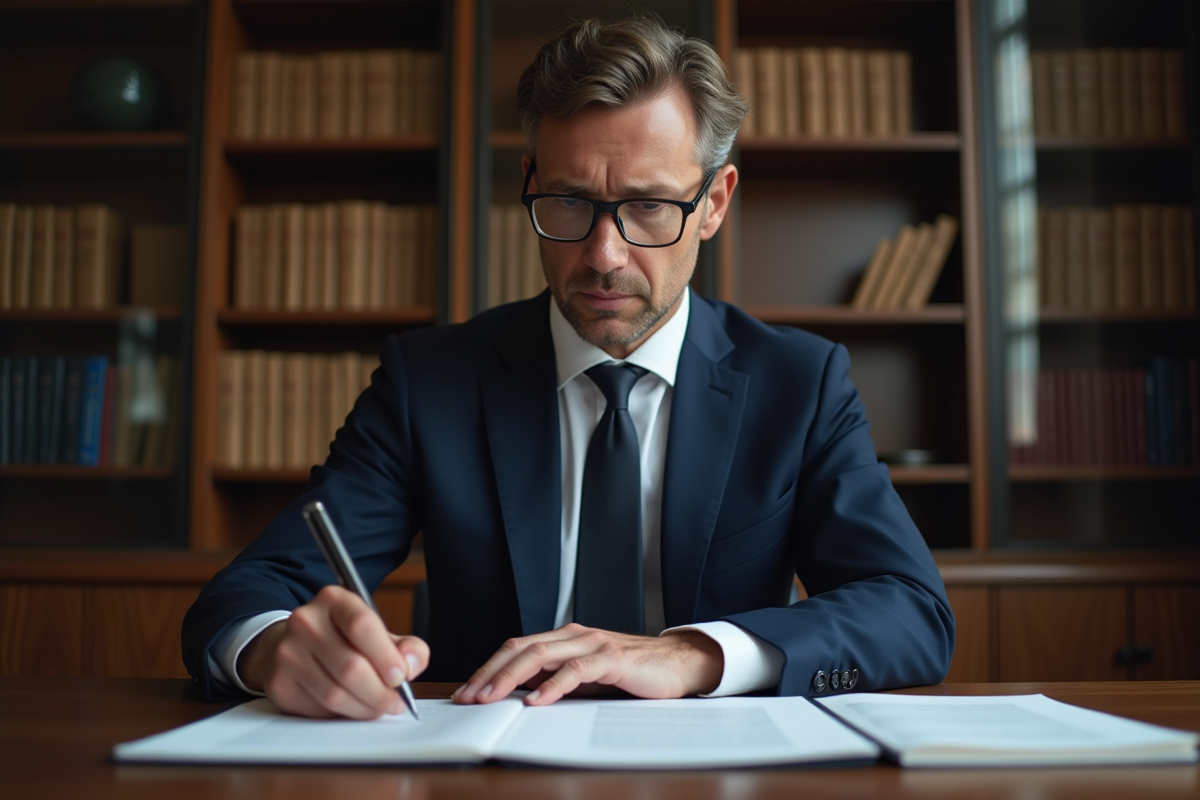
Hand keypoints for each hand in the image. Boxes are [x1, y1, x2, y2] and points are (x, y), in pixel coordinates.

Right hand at [237, 585, 429, 718]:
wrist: (296, 646)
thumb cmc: (345, 640)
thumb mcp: (378, 633)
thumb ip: (405, 646)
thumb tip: (411, 663)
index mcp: (334, 600)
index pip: (361, 625)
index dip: (385, 655)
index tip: (400, 677)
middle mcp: (305, 621)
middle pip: (350, 666)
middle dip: (380, 692)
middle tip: (395, 702)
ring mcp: (287, 652)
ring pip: (334, 693)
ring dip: (364, 708)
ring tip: (378, 708)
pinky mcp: (278, 682)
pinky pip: (317, 709)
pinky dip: (341, 714)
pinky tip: (351, 708)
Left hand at [452, 624, 722, 706]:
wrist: (680, 664)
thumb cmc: (634, 674)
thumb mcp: (588, 679)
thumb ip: (558, 680)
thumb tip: (519, 696)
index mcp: (566, 638)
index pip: (517, 648)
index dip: (489, 668)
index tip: (467, 693)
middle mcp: (575, 635)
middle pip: (521, 648)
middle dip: (490, 673)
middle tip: (468, 697)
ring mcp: (594, 644)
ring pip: (541, 654)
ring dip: (511, 677)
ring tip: (491, 699)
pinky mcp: (613, 659)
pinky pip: (576, 670)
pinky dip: (552, 686)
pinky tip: (536, 701)